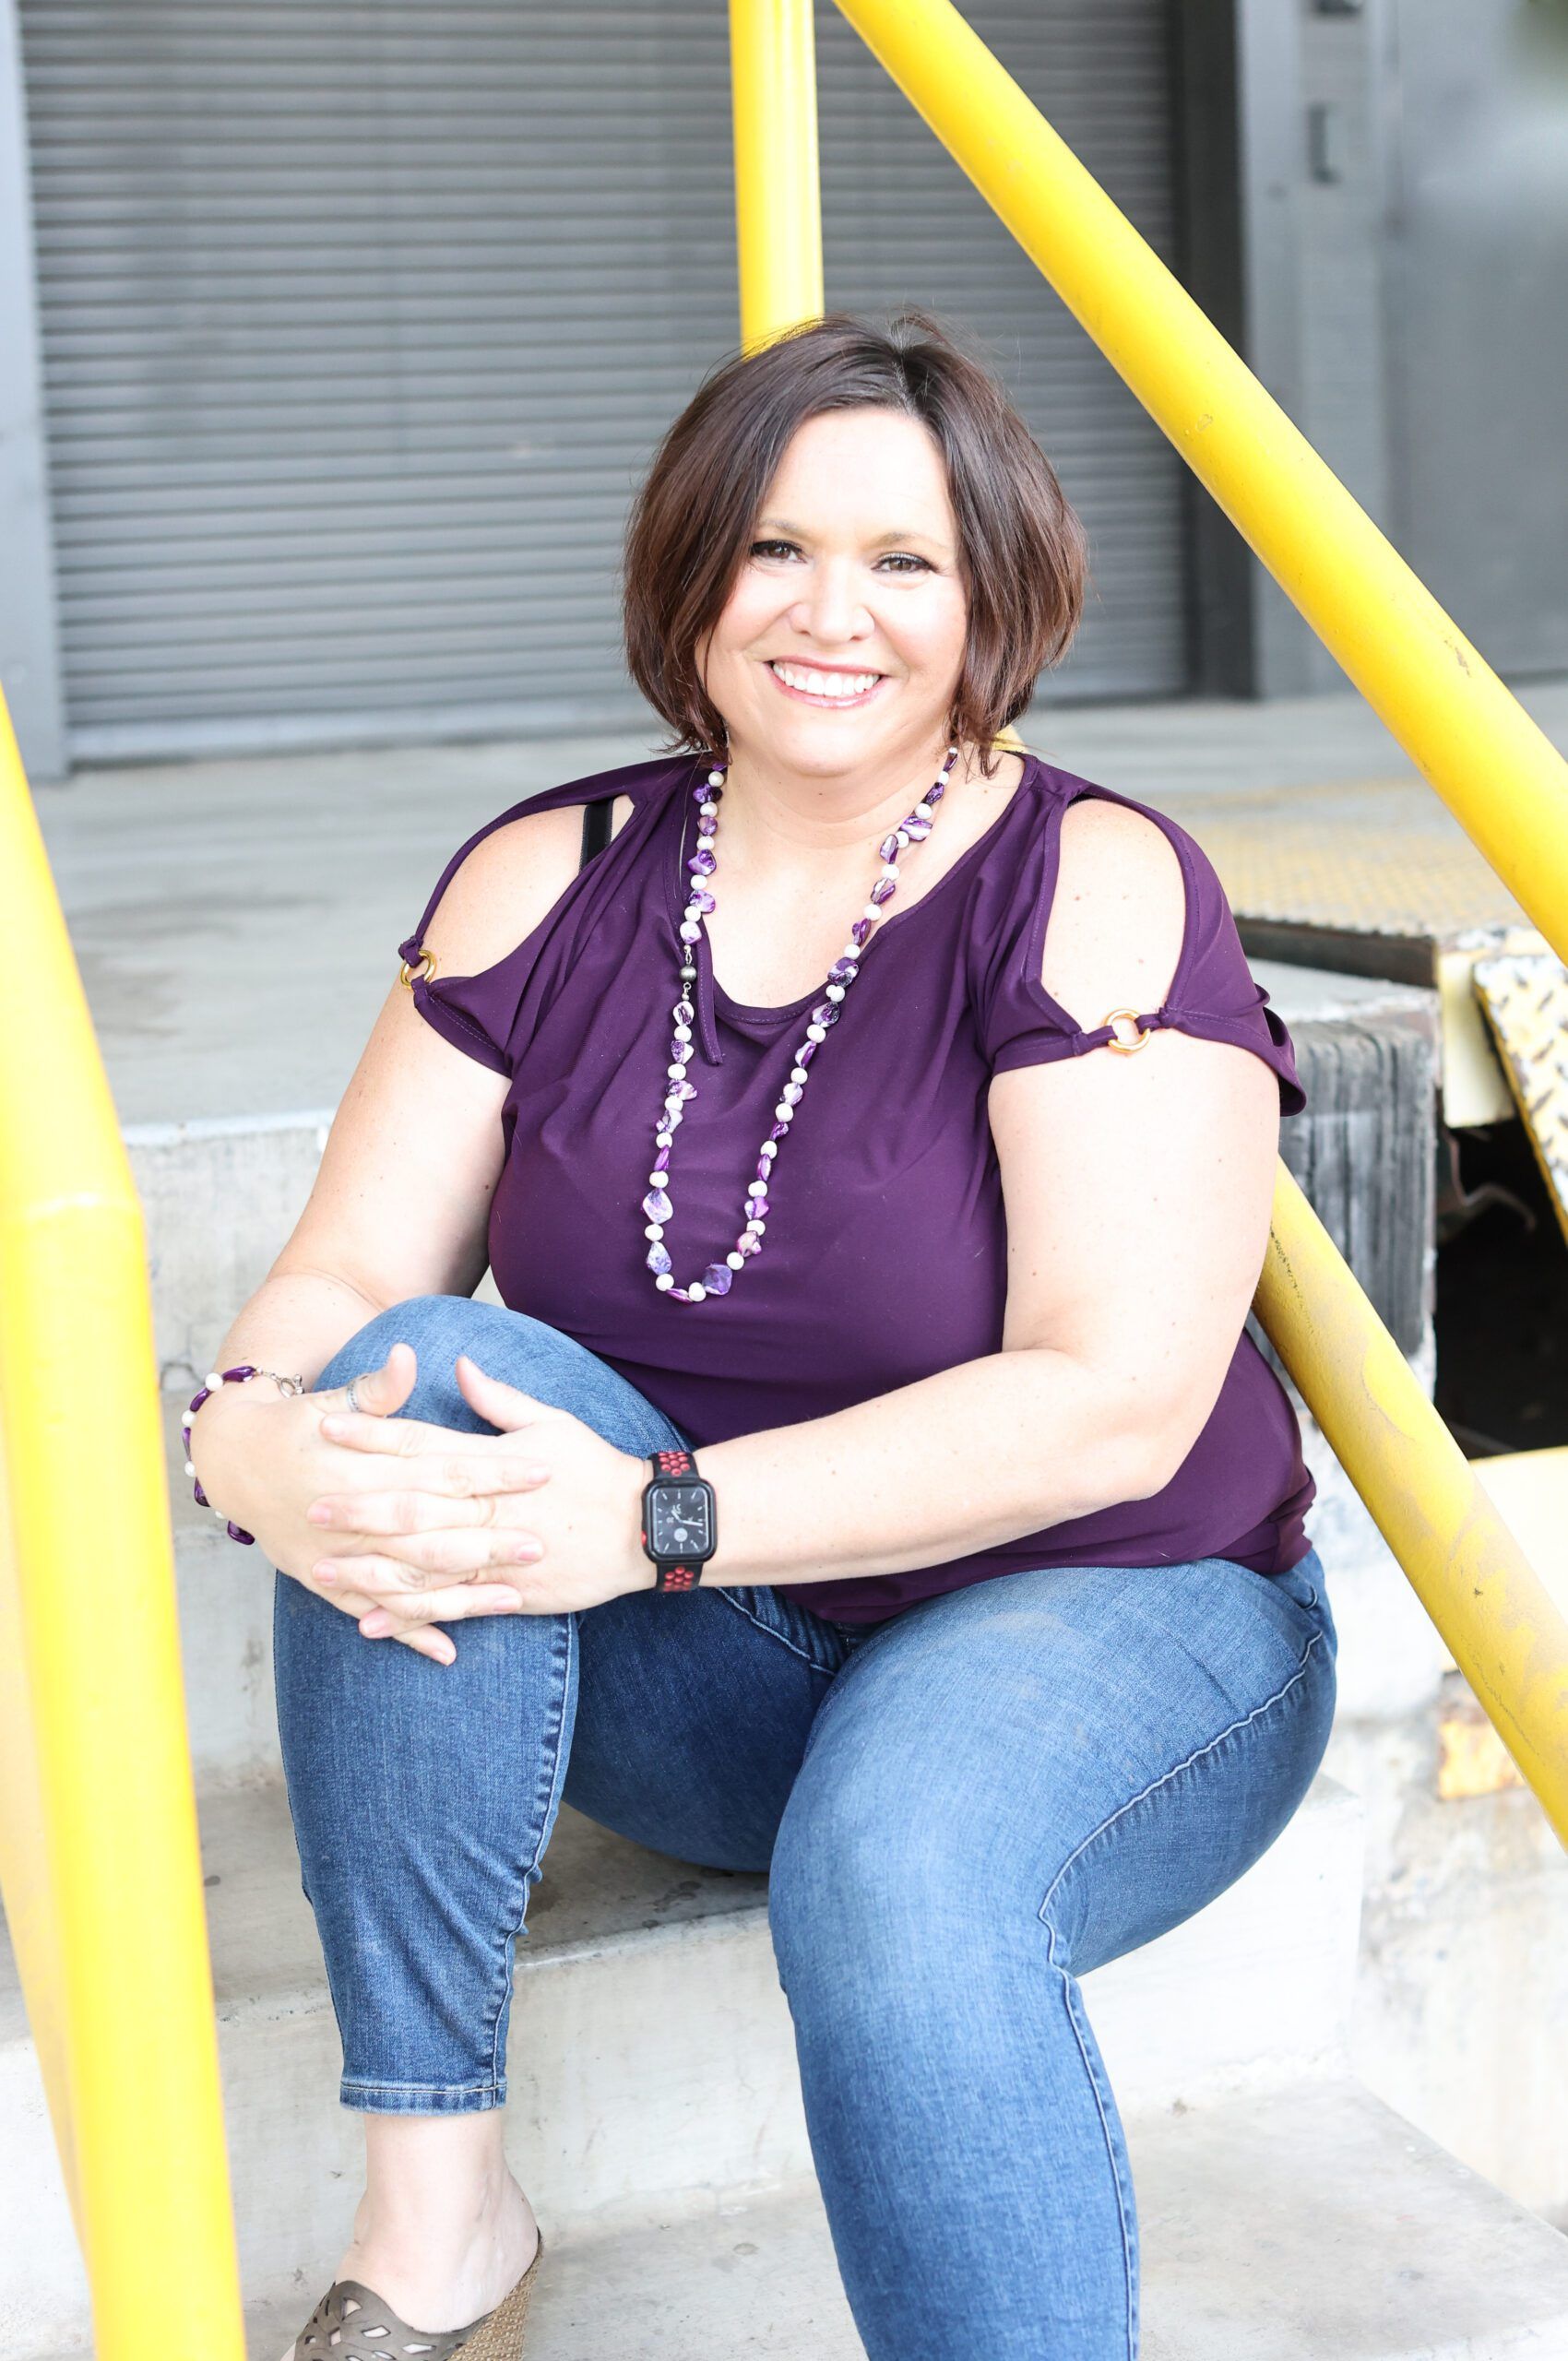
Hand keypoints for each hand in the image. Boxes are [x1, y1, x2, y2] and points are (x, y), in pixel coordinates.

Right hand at [188, 1342, 526, 1665]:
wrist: (231, 1462)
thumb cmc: (294, 1423)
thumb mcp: (333, 1397)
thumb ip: (377, 1387)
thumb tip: (407, 1354)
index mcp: (363, 1464)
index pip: (442, 1468)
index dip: (493, 1471)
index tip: (542, 1470)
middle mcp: (351, 1514)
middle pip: (431, 1530)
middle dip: (487, 1540)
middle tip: (540, 1544)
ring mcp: (337, 1555)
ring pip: (406, 1579)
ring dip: (460, 1592)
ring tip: (514, 1598)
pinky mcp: (322, 1581)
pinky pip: (372, 1611)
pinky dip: (408, 1631)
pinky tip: (449, 1651)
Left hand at [300, 1351, 654, 1640]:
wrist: (646, 1526)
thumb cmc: (597, 1469)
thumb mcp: (552, 1422)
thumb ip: (499, 1400)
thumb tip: (460, 1365)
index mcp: (493, 1463)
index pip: (421, 1444)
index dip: (373, 1435)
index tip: (328, 1426)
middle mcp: (488, 1508)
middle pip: (412, 1505)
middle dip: (358, 1505)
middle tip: (308, 1502)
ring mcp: (498, 1553)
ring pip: (422, 1562)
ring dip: (369, 1567)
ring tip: (321, 1569)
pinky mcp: (510, 1592)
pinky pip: (452, 1606)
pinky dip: (411, 1615)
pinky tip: (370, 1622)